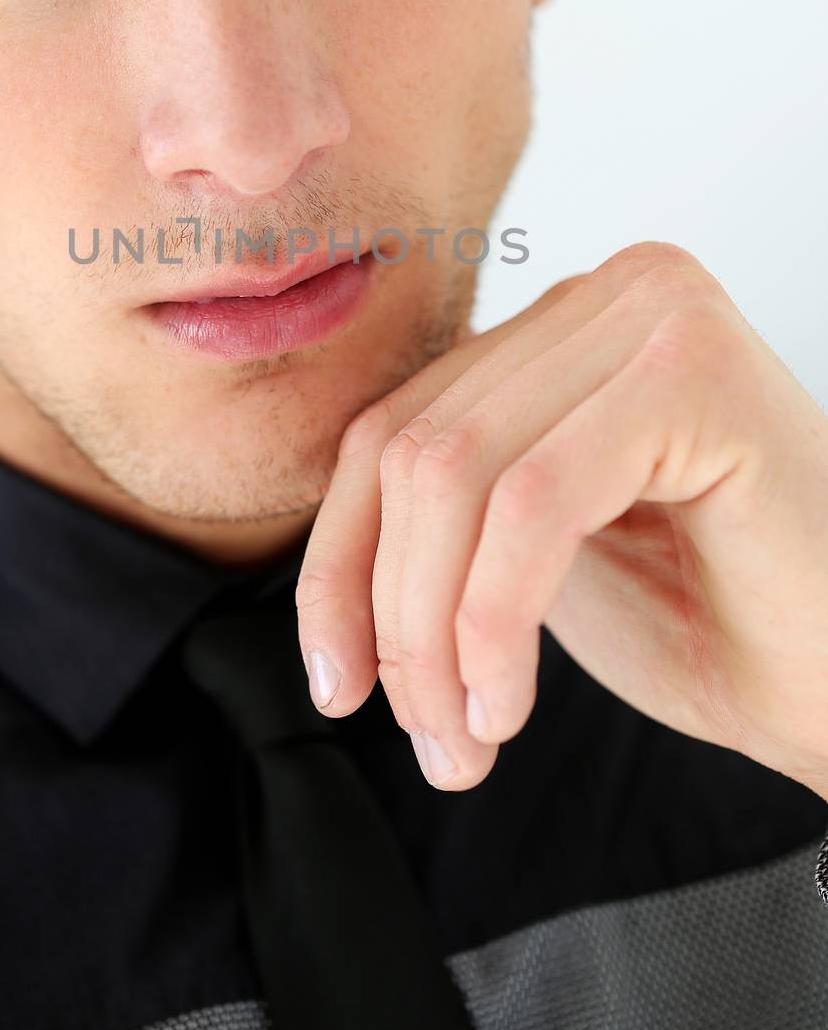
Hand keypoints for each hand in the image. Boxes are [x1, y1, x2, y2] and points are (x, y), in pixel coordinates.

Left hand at [296, 241, 827, 796]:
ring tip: (463, 739)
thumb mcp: (527, 560)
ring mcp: (654, 314)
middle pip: (415, 446)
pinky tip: (507, 705)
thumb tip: (320, 567)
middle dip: (391, 610)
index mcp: (563, 324)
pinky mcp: (693, 372)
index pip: (394, 426)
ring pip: (456, 472)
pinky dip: (493, 618)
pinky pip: (532, 502)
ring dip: (434, 630)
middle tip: (424, 734)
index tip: (335, 680)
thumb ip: (441, 518)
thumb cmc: (709, 621)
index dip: (340, 561)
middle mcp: (607, 291)